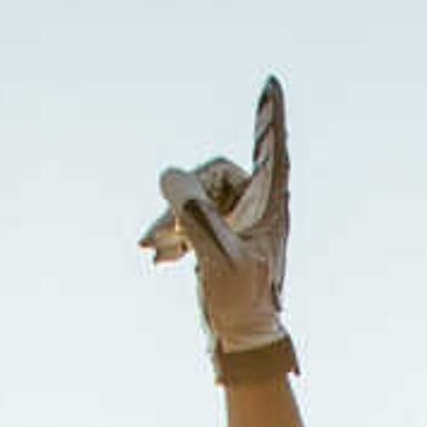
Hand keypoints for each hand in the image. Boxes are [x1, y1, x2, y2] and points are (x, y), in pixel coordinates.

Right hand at [140, 77, 291, 357]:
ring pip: (198, 198)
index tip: (271, 84)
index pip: (272, 149)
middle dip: (184, 197)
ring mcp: (238, 222)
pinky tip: (158, 255)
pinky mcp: (221, 238)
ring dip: (172, 220)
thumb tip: (171, 176)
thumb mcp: (216, 255)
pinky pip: (193, 217)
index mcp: (270, 205)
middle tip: (161, 235)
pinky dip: (174, 231)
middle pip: (216, 175)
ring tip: (154, 249)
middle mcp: (258, 207)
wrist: (242, 342)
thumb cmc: (241, 302)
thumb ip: (194, 212)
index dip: (269, 116)